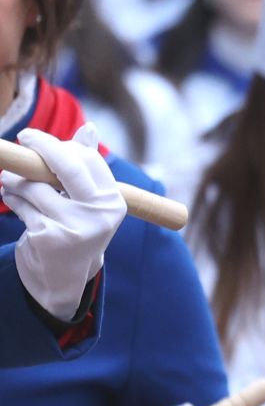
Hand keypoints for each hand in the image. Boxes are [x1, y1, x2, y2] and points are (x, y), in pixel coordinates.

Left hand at [5, 125, 125, 319]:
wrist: (64, 277)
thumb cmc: (75, 228)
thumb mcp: (87, 201)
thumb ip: (86, 168)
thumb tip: (89, 128)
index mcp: (113, 202)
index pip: (87, 160)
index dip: (58, 146)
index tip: (35, 139)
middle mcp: (99, 214)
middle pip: (66, 167)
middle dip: (41, 147)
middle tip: (23, 137)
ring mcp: (74, 226)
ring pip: (35, 186)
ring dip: (15, 180)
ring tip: (10, 182)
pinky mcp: (49, 236)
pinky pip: (21, 205)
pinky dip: (11, 198)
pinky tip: (11, 199)